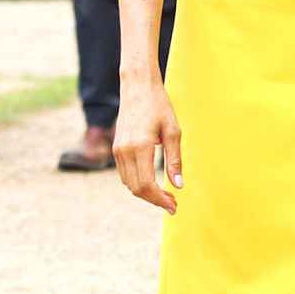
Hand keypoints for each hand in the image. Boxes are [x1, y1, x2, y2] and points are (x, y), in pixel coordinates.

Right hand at [114, 76, 182, 213]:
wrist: (137, 87)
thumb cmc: (159, 106)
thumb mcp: (173, 131)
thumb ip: (175, 160)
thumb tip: (178, 185)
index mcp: (140, 146)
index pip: (146, 185)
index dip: (160, 200)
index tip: (174, 206)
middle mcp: (125, 151)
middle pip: (136, 189)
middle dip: (154, 200)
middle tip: (173, 203)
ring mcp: (118, 150)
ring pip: (129, 184)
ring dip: (146, 193)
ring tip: (166, 195)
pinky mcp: (116, 148)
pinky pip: (125, 174)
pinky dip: (138, 183)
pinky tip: (153, 182)